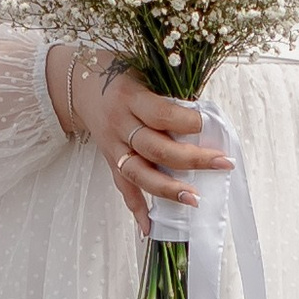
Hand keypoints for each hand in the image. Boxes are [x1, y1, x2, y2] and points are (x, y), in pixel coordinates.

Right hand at [49, 45, 228, 237]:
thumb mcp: (143, 71)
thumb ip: (168, 95)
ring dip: (168, 189)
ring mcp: (112, 146)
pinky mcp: (108, 160)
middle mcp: (119, 124)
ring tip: (194, 200)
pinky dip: (136, 208)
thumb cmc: (117, 72)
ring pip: (139, 173)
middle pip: (155, 148)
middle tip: (223, 164)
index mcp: (130, 97)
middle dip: (192, 160)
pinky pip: (122, 187)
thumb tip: (205, 120)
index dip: (187, 123)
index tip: (210, 127)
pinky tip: (150, 228)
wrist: (76, 83)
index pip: (161, 115)